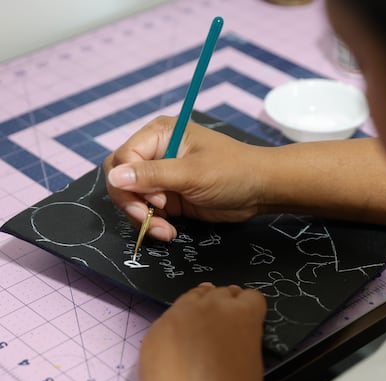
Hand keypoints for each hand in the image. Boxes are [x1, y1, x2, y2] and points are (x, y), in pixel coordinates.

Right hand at [102, 116, 268, 240]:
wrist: (260, 190)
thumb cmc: (233, 171)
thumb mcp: (193, 173)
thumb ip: (153, 175)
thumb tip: (114, 176)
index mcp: (159, 134)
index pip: (123, 158)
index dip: (132, 182)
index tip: (158, 199)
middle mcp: (156, 152)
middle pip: (121, 178)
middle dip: (132, 203)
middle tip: (151, 220)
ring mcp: (161, 175)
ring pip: (131, 198)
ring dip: (143, 218)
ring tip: (165, 230)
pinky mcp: (168, 196)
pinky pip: (146, 211)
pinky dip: (153, 224)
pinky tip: (169, 231)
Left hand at [138, 283, 266, 380]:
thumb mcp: (250, 360)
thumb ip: (245, 335)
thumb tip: (237, 333)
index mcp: (242, 313)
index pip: (252, 297)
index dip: (250, 310)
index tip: (246, 319)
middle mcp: (212, 305)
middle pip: (223, 291)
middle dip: (226, 306)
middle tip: (222, 329)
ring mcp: (181, 313)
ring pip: (195, 295)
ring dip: (201, 307)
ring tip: (200, 329)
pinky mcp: (157, 327)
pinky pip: (170, 316)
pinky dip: (176, 326)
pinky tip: (179, 346)